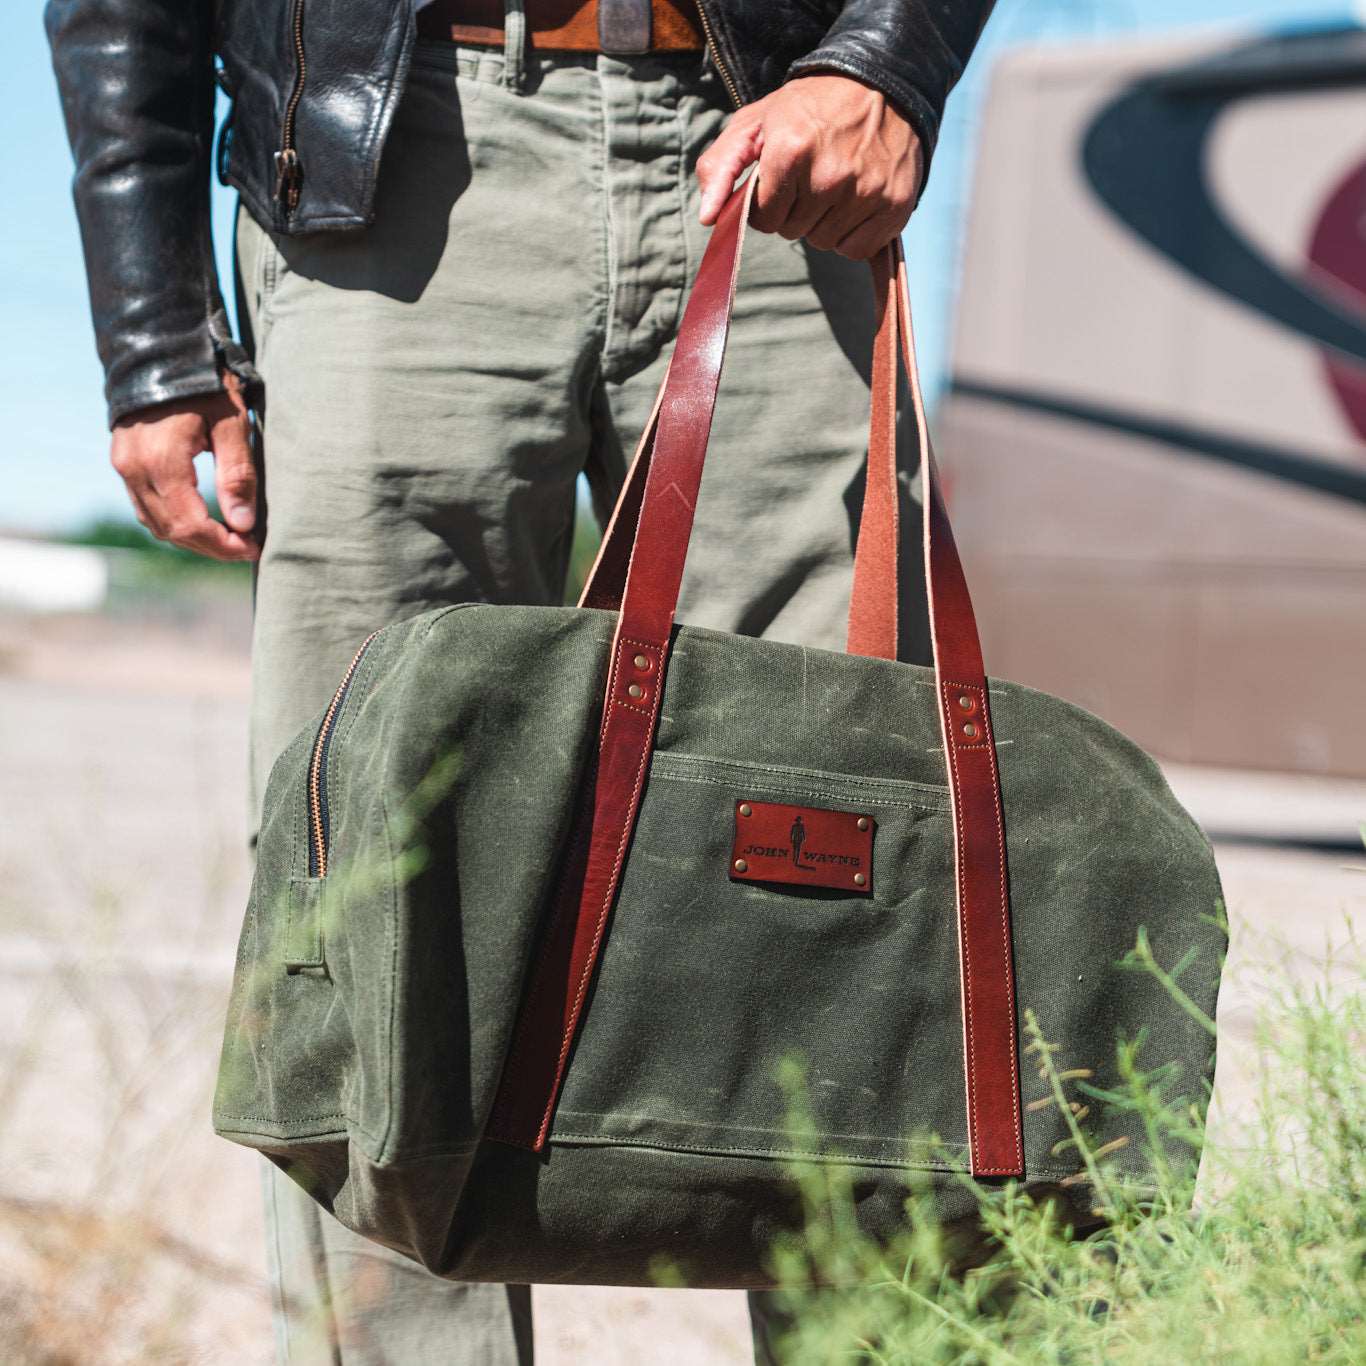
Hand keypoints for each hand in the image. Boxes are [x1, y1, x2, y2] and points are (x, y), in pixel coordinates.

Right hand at [110, 375, 258, 560]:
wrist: (160, 350)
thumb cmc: (204, 384)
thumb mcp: (231, 425)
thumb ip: (237, 476)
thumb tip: (244, 525)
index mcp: (161, 461)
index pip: (191, 525)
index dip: (223, 545)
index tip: (253, 549)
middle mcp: (134, 469)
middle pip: (172, 531)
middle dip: (212, 547)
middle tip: (247, 549)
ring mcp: (123, 467)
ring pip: (156, 524)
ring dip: (192, 538)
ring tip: (230, 539)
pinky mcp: (123, 463)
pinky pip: (146, 508)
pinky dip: (174, 522)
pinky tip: (203, 521)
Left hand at [697, 75, 924, 259]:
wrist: (880, 84)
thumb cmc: (809, 108)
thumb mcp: (755, 123)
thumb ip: (720, 167)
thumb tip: (708, 217)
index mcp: (790, 151)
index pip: (762, 218)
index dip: (766, 203)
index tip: (781, 179)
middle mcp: (829, 174)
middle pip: (792, 232)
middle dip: (794, 212)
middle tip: (810, 177)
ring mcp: (866, 192)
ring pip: (823, 242)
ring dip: (823, 223)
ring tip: (835, 185)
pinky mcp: (894, 206)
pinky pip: (855, 250)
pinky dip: (851, 234)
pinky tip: (855, 202)